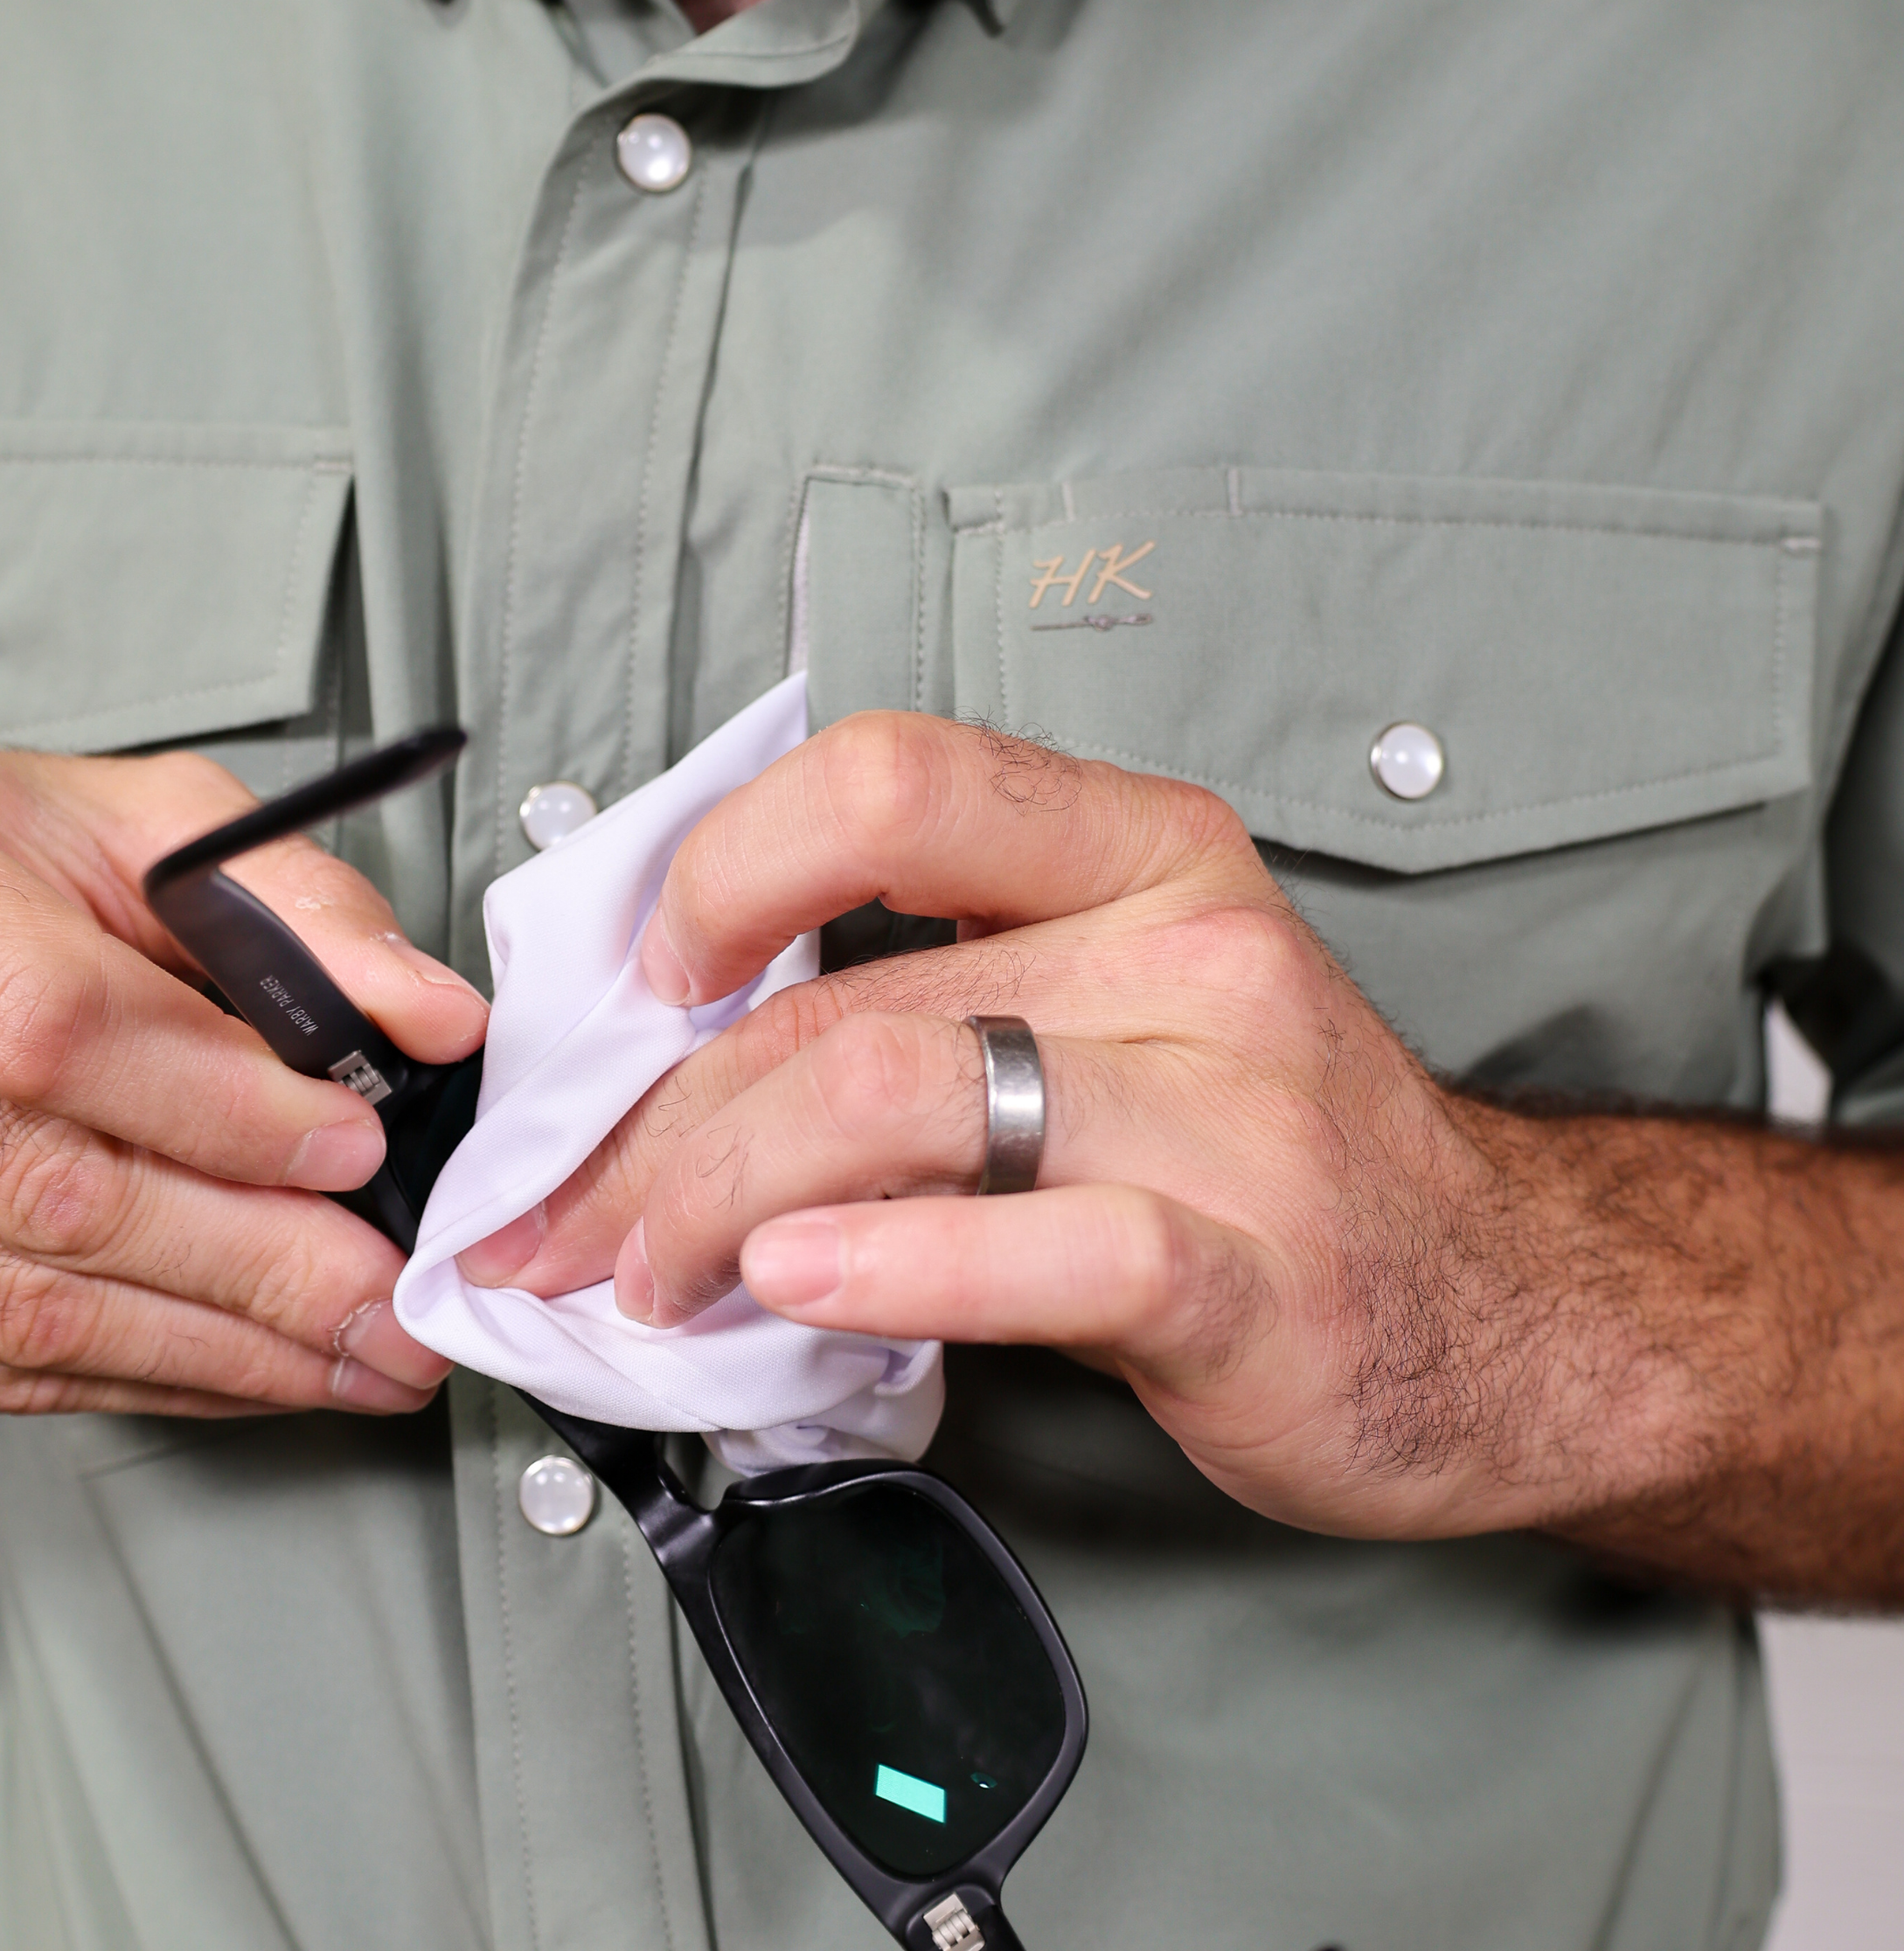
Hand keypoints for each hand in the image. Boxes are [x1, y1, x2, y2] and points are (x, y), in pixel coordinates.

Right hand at [0, 739, 485, 1417]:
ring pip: (27, 1310)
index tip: (354, 1144)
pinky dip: (149, 1379)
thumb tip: (435, 1015)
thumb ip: (305, 909)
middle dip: (266, 1267)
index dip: (223, 1105)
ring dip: (226, 1352)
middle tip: (403, 1301)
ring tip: (363, 1356)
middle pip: (57, 1194)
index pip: (61, 1030)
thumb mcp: (152, 828)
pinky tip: (251, 1369)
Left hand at [456, 712, 1556, 1541]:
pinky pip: (1039, 1243)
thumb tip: (694, 1047)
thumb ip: (943, 991)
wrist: (1514, 1305)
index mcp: (1141, 854)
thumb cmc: (1277, 1149)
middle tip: (572, 1210)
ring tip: (651, 1274)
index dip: (727, 867)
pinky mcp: (1255, 1268)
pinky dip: (885, 1265)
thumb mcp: (1129, 1007)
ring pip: (906, 1094)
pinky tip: (793, 1287)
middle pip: (849, 997)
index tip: (644, 983)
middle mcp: (1187, 950)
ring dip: (719, 1197)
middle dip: (659, 1121)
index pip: (893, 781)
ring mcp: (1230, 1108)